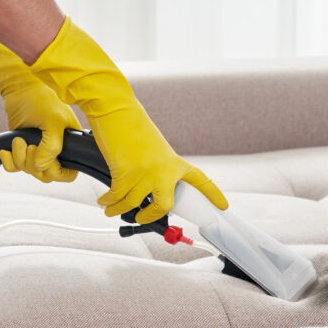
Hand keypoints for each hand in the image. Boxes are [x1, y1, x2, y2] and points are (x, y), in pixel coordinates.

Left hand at [0, 21, 79, 182]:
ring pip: (29, 171)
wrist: (20, 88)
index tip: (47, 159)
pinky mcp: (21, 150)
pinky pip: (14, 168)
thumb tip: (42, 168)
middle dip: (34, 164)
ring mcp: (37, 151)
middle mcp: (54, 150)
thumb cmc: (42, 99)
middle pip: (46, 175)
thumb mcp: (52, 120)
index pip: (68, 174)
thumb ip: (52, 146)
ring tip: (18, 140)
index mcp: (69, 145)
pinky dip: (9, 162)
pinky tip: (6, 150)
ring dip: (20, 159)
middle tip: (30, 145)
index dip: (57, 172)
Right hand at [29, 17, 227, 223]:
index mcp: (173, 161)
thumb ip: (156, 167)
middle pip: (164, 206)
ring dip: (118, 210)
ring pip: (132, 204)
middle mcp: (163, 169)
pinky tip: (104, 201)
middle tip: (140, 218)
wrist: (116, 109)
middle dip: (150, 217)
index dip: (213, 194)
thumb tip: (146, 190)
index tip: (224, 206)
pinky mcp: (126, 172)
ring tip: (110, 210)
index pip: (199, 180)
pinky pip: (116, 197)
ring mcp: (145, 172)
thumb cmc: (130, 126)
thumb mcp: (152, 148)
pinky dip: (108, 202)